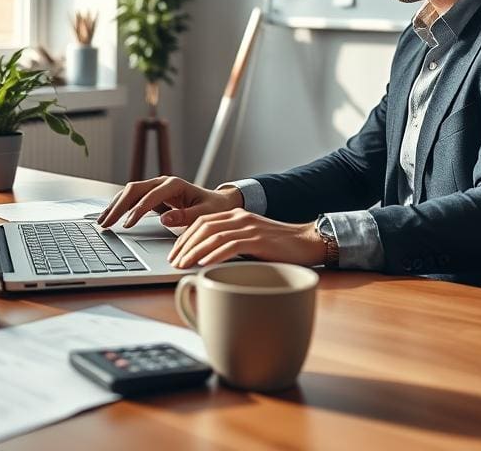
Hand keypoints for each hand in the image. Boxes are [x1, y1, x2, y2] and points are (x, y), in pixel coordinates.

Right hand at [96, 176, 242, 228]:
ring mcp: (156, 187)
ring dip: (115, 206)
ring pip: (129, 192)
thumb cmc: (214, 208)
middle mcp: (163, 182)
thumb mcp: (205, 213)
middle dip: (118, 206)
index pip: (151, 195)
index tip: (128, 224)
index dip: (138, 209)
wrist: (218, 202)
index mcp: (175, 184)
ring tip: (102, 222)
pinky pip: (132, 198)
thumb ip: (186, 216)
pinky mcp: (152, 195)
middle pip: (134, 190)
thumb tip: (165, 219)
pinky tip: (110, 217)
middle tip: (106, 224)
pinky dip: (120, 207)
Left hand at [168, 209, 324, 268]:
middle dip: (184, 245)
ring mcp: (249, 227)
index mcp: (236, 215)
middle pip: (202, 227)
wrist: (308, 242)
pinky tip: (203, 264)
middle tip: (173, 261)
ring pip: (213, 236)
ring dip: (194, 251)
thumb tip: (208, 262)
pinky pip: (230, 245)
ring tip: (182, 265)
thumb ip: (232, 244)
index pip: (202, 222)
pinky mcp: (258, 239)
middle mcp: (240, 217)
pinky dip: (214, 255)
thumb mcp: (251, 241)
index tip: (174, 253)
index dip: (184, 237)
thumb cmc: (279, 247)